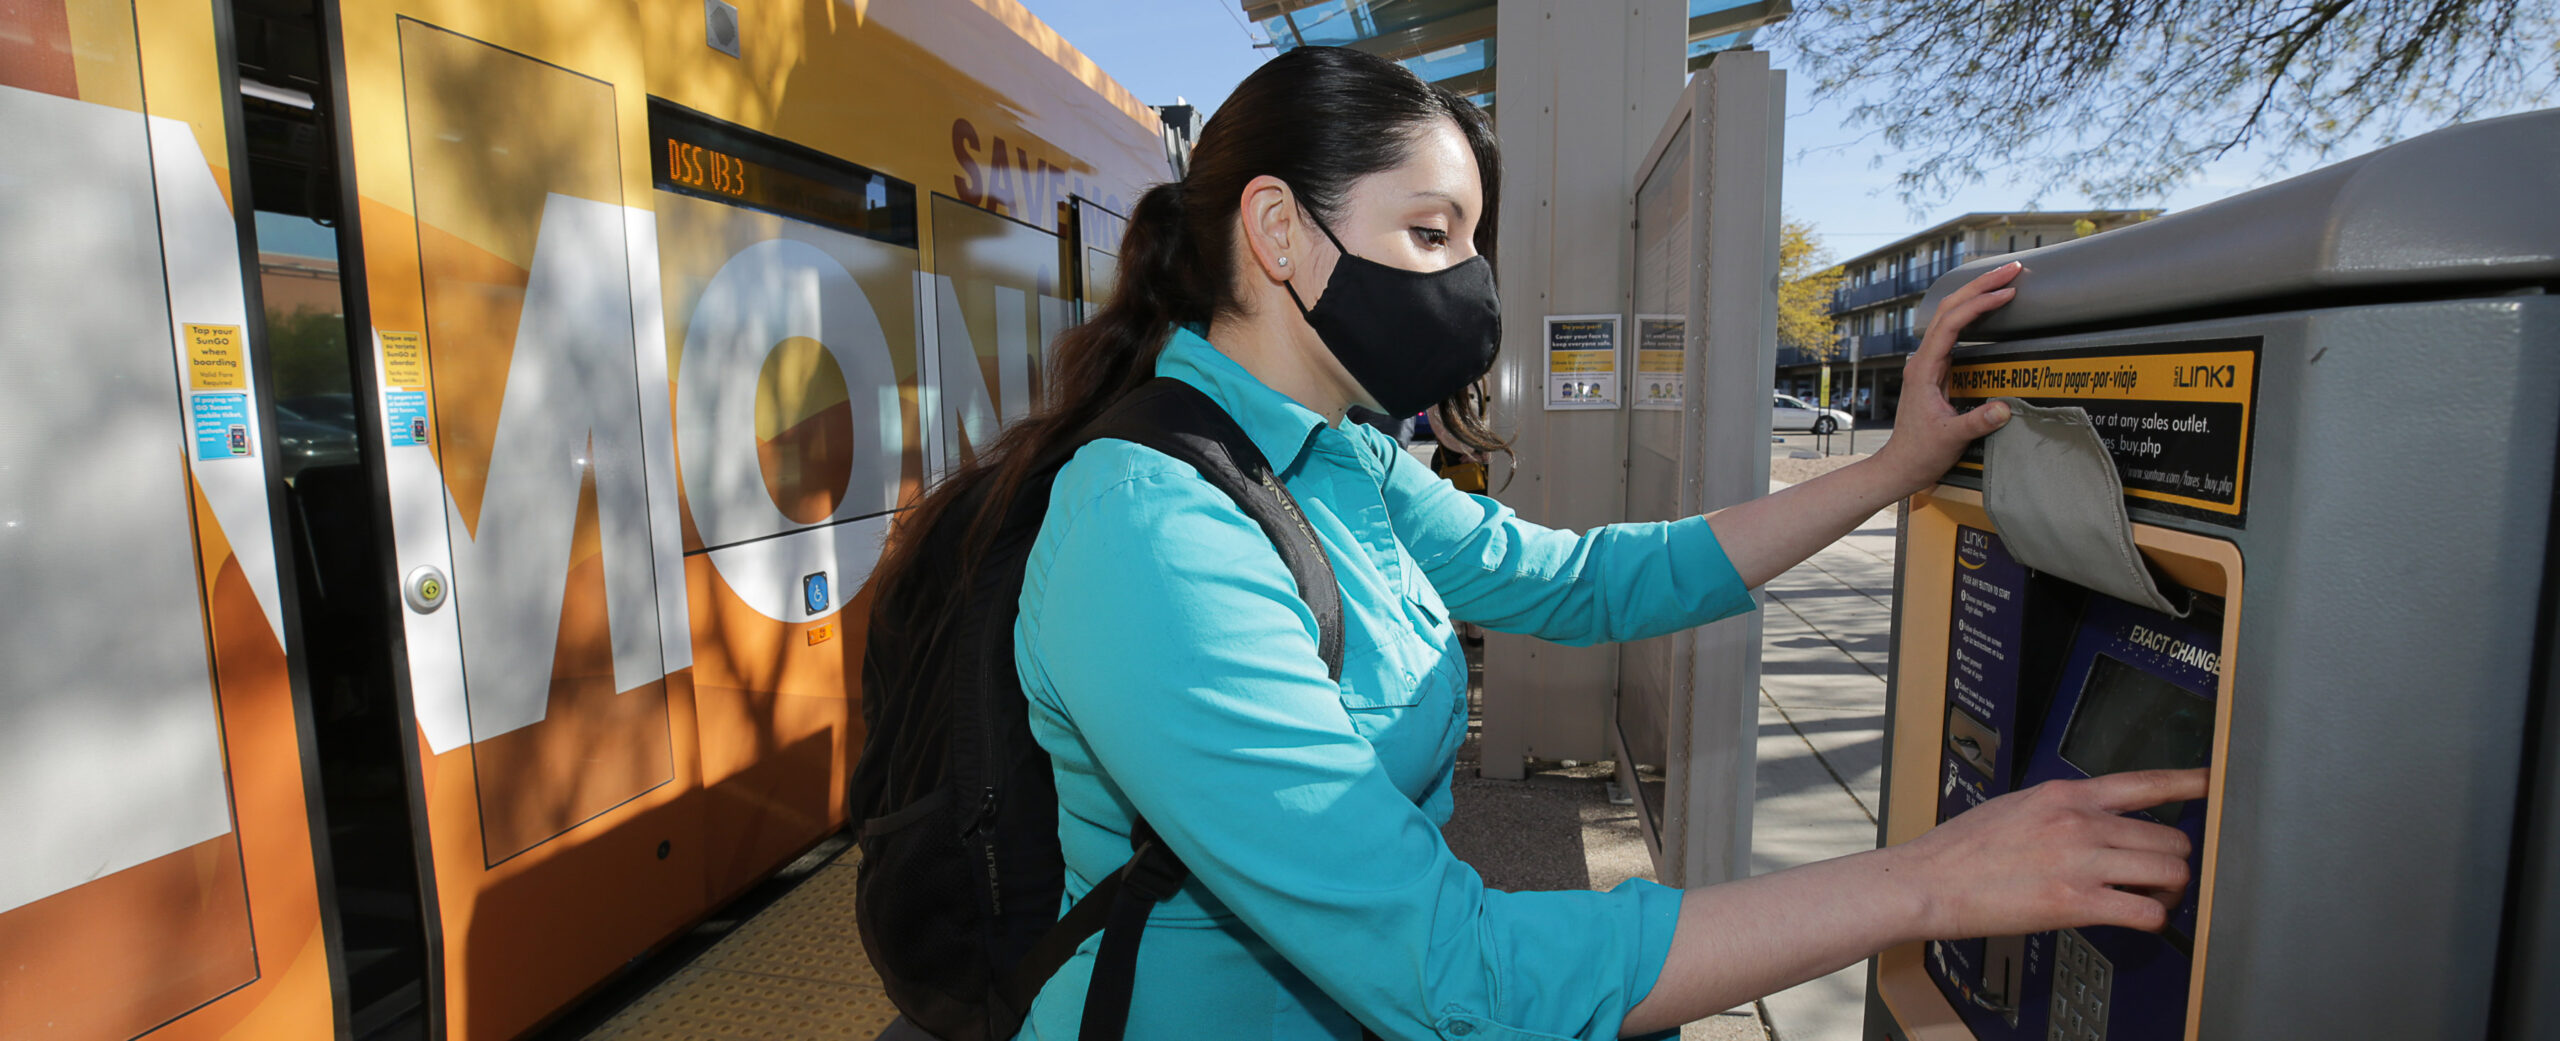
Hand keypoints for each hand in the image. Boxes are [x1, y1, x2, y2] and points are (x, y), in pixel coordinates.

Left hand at [1872, 261, 2023, 492]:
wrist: (1901, 465)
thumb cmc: (1920, 452)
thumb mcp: (1951, 438)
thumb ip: (1977, 422)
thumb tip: (2003, 407)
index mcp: (1924, 369)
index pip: (1951, 323)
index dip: (1979, 304)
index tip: (2006, 293)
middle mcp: (1923, 359)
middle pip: (1950, 308)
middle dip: (1980, 285)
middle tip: (2012, 269)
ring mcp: (1928, 363)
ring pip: (1951, 316)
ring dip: (1977, 295)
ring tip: (2006, 279)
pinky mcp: (1936, 370)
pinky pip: (1954, 331)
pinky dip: (1974, 314)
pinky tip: (1989, 307)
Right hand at [1891, 769, 2208, 939]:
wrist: (1928, 881)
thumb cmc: (1962, 849)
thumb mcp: (2016, 806)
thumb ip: (2062, 810)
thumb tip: (2094, 821)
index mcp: (2065, 794)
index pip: (2144, 782)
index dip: (2189, 783)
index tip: (2213, 783)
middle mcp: (2080, 822)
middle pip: (2170, 836)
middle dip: (2173, 860)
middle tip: (2159, 875)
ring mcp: (2081, 861)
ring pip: (2169, 871)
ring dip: (2168, 890)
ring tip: (2150, 898)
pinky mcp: (2076, 902)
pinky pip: (2146, 912)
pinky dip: (2152, 920)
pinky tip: (2135, 920)